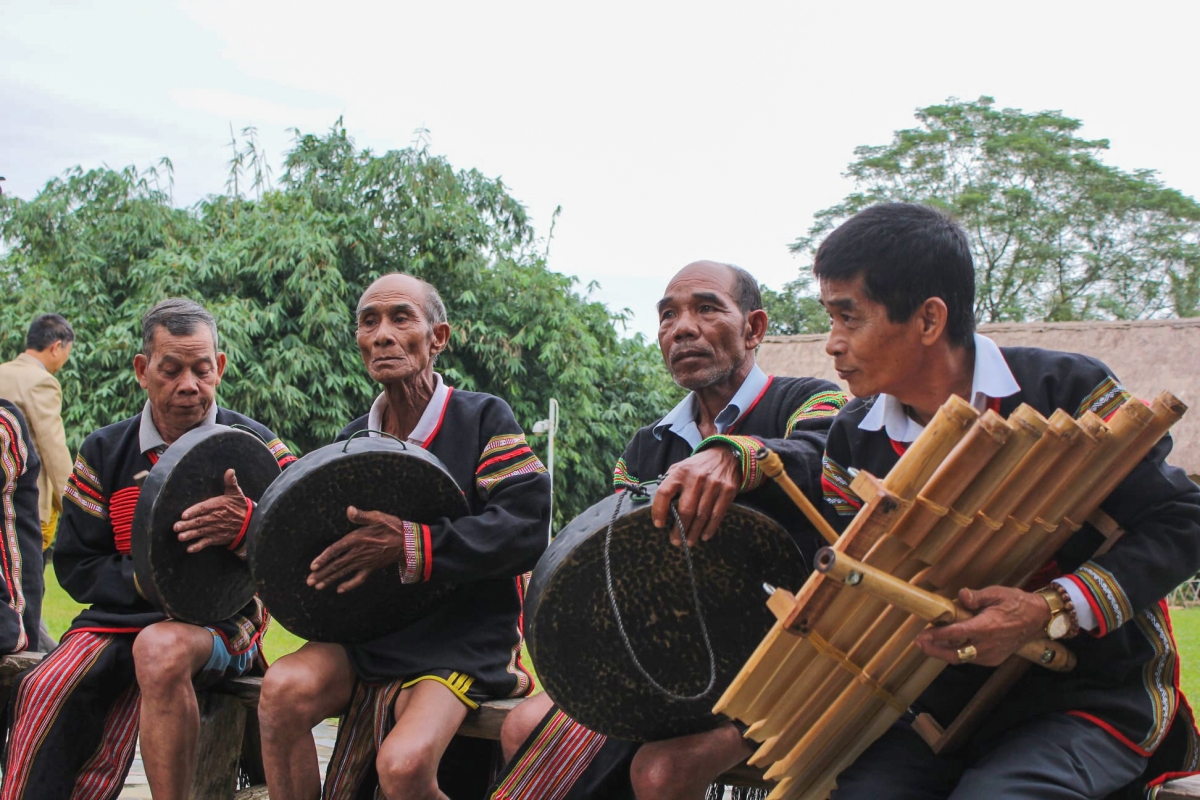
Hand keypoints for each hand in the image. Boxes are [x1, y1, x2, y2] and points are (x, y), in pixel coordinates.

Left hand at [175, 469, 247, 552]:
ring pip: (200, 532)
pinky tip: (189, 549)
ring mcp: (215, 529)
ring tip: (180, 537)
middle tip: (176, 526)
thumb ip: (231, 482)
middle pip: (199, 521)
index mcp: (218, 506)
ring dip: (190, 535)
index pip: (204, 508)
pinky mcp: (216, 538)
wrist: (250, 524)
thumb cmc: (239, 506)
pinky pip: (206, 543)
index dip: (194, 511)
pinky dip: (198, 546)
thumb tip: (230, 470)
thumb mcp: (236, 493)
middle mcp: (215, 518)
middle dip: (187, 524)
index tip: (184, 514)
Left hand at [307, 506, 405, 592]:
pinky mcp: (371, 569)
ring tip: (317, 586)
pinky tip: (340, 590)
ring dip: (330, 580)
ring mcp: (364, 563)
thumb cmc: (392, 527)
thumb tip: (349, 509)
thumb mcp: (378, 517)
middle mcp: (358, 553)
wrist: (408, 543)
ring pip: (344, 573)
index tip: (313, 566)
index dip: (323, 558)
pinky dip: (349, 585)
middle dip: (322, 573)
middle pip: (336, 565)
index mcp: (356, 539)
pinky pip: (358, 579)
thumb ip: (361, 516)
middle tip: (309, 581)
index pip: (335, 550)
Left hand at [651, 447, 740, 545]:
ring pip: (701, 515)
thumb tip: (658, 502)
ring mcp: (714, 484)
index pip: (664, 492)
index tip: (658, 524)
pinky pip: (717, 514)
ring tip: (688, 542)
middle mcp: (696, 478)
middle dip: (679, 529)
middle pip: (685, 509)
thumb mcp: (682, 466)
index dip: (659, 510)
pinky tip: (704, 536)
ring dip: (694, 532)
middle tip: (675, 541)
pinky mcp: (728, 490)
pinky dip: (710, 528)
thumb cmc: (699, 465)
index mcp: (681, 472)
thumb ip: (670, 481)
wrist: (727, 455)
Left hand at [915, 586, 1051, 666]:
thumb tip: (961, 596)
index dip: (937, 636)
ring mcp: (992, 655)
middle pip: (955, 654)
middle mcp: (988, 645)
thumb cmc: (1016, 603)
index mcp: (987, 627)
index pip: (956, 634)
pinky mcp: (994, 659)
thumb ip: (976, 597)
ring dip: (944, 651)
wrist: (1038, 619)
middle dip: (934, 650)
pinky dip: (958, 652)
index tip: (922, 636)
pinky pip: (971, 659)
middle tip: (920, 643)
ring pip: (962, 658)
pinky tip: (949, 644)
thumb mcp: (996, 593)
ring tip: (930, 642)